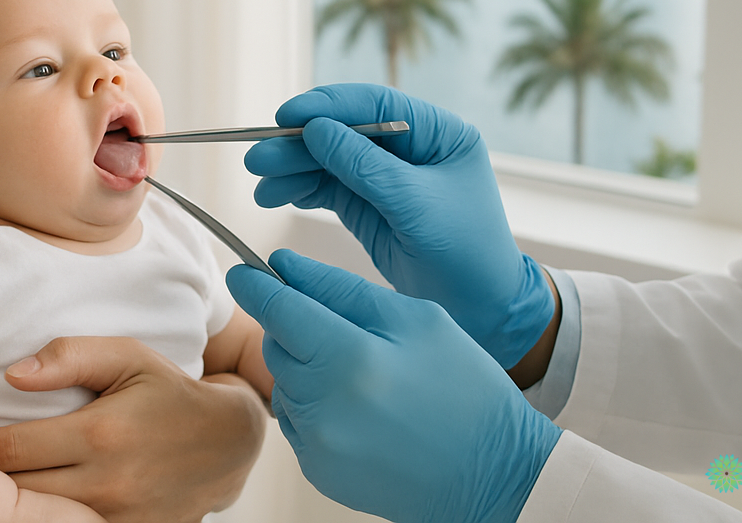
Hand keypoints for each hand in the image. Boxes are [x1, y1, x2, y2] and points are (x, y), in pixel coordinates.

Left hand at [0, 336, 265, 522]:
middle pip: (15, 491)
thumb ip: (70, 357)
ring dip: (1, 506)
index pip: (10, 448)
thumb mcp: (128, 356)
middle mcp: (107, 483)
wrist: (228, 444)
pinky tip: (16, 508)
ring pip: (39, 519)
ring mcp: (118, 518)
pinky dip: (41, 520)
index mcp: (101, 433)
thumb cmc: (171, 392)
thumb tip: (14, 373)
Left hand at [229, 251, 561, 522]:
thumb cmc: (466, 391)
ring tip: (365, 377)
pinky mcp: (317, 471)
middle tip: (348, 333)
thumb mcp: (417, 320)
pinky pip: (297, 420)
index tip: (245, 271)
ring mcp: (316, 445)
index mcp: (349, 358)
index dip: (256, 284)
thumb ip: (342, 289)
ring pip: (284, 382)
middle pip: (276, 345)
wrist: (496, 476)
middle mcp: (322, 407)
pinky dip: (317, 406)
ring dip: (307, 369)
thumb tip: (285, 265)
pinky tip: (362, 409)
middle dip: (296, 327)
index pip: (276, 309)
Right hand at [245, 83, 554, 367]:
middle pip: (344, 132)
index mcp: (438, 133)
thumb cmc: (466, 254)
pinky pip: (328, 189)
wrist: (485, 313)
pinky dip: (299, 190)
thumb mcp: (416, 206)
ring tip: (259, 184)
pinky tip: (273, 196)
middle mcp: (412, 148)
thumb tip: (315, 128)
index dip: (327, 106)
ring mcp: (388, 177)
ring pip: (329, 160)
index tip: (285, 116)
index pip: (374, 105)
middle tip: (258, 159)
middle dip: (299, 144)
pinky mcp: (370, 206)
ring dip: (292, 169)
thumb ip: (365, 166)